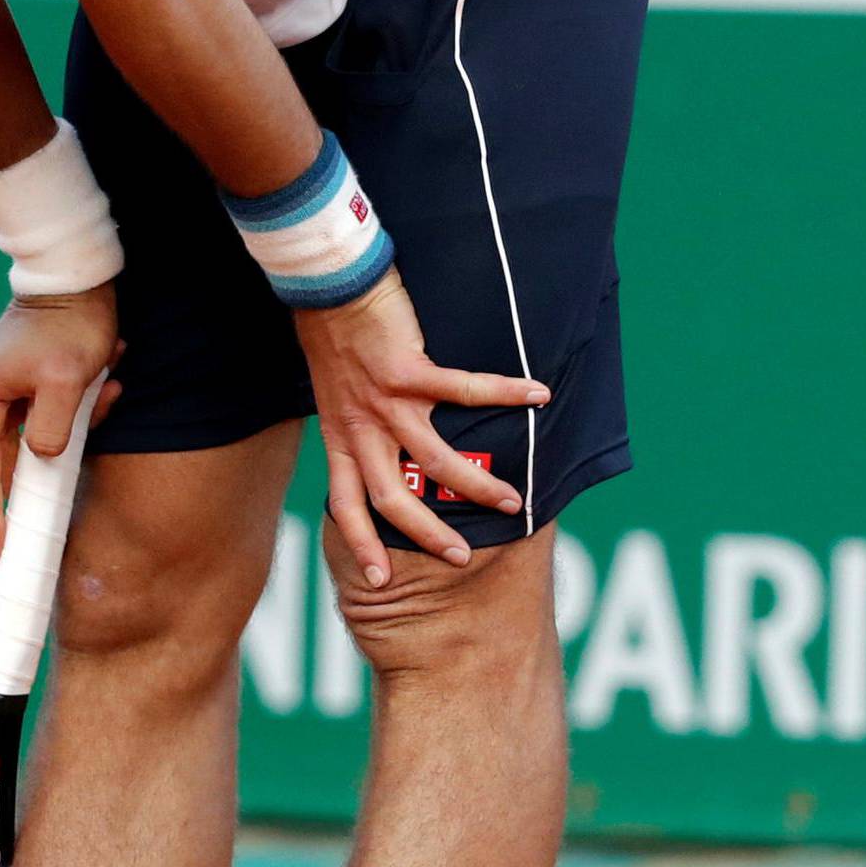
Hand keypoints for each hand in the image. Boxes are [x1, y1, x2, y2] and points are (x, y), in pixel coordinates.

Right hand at [0, 281, 123, 559]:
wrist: (76, 276)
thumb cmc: (69, 325)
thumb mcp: (64, 381)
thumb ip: (51, 429)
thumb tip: (44, 459)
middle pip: (5, 459)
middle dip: (43, 472)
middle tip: (49, 519)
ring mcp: (2, 388)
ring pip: (36, 436)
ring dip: (73, 428)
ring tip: (102, 388)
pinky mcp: (25, 381)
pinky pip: (50, 414)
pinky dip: (79, 410)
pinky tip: (106, 383)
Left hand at [295, 270, 547, 585]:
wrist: (327, 285)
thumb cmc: (332, 333)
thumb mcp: (332, 392)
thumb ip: (353, 420)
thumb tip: (377, 441)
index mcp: (340, 436)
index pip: (346, 504)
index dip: (361, 544)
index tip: (379, 582)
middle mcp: (361, 428)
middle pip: (394, 500)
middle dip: (429, 535)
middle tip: (461, 558)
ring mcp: (385, 402)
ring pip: (436, 461)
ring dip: (476, 485)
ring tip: (513, 501)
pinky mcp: (409, 371)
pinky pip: (466, 390)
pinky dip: (505, 393)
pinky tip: (538, 394)